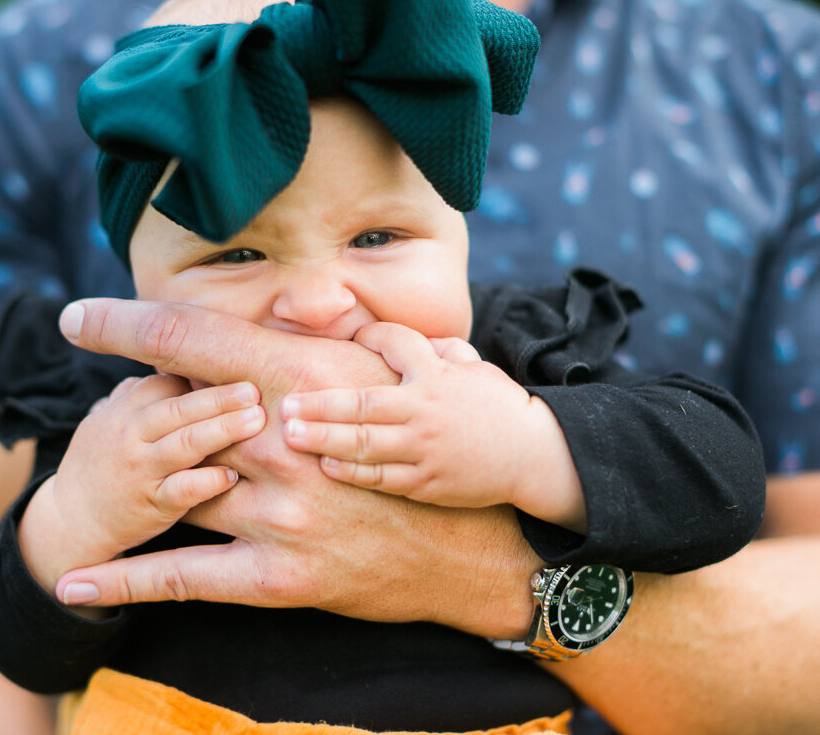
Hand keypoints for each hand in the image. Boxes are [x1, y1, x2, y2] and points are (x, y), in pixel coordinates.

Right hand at [17, 374, 264, 594]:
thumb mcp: (106, 421)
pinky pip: (182, 491)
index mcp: (123, 410)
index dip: (202, 375)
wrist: (72, 521)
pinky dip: (208, 481)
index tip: (239, 366)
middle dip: (220, 396)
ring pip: (184, 444)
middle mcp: (130, 436)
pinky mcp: (152, 506)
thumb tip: (175, 365)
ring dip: (223, 430)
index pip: (165, 382)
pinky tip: (233, 475)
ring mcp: (141, 471)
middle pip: (179, 408)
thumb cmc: (100, 464)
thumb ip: (139, 395)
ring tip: (257, 420)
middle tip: (256, 388)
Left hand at [55, 299, 544, 637]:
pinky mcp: (277, 576)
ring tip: (98, 472)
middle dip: (133, 407)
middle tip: (105, 404)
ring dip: (138, 477)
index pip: (193, 341)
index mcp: (306, 381)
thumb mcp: (393, 369)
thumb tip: (294, 299)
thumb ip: (335, 331)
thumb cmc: (428, 440)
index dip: (123, 325)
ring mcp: (280, 516)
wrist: (470, 544)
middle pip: (173, 414)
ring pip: (174, 487)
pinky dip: (124, 578)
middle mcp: (285, 445)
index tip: (74, 316)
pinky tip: (74, 582)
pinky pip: (184, 577)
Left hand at [279, 322, 585, 528]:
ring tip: (291, 434)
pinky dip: (353, 473)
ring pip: (366, 444)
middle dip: (321, 404)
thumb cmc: (495, 406)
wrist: (533, 456)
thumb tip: (396, 337)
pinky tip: (326, 466)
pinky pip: (382, 478)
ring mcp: (425, 450)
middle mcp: (427, 411)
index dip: (369, 336)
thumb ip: (435, 350)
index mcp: (437, 375)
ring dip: (325, 439)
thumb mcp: (473, 368)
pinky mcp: (426, 483)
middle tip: (286, 404)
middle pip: (363, 403)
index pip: (395, 344)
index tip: (347, 340)